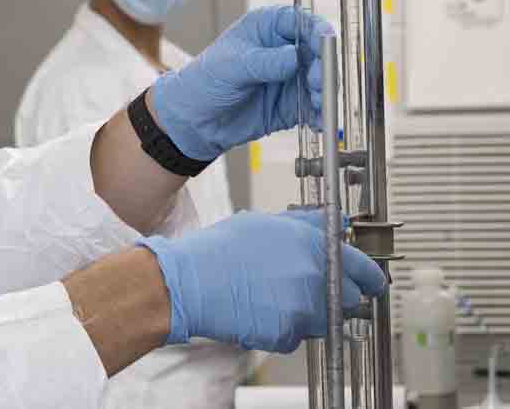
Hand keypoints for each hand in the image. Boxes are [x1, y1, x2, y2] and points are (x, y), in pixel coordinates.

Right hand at [137, 211, 387, 352]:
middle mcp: (316, 278)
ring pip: (325, 321)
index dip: (368, 278)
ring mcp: (305, 309)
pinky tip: (261, 311)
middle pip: (352, 300)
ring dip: (310, 314)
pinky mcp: (289, 334)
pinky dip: (285, 328)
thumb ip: (305, 223)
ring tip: (276, 299)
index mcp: (315, 247)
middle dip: (338, 298)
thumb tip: (331, 221)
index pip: (366, 270)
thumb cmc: (219, 251)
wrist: (189, 283)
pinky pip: (298, 336)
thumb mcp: (265, 223)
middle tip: (312, 292)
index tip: (367, 283)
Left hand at [150, 5, 333, 160]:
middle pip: (318, 53)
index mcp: (267, 27)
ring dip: (324, 93)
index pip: (301, 22)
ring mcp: (290, 77)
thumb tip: (296, 56)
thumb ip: (265, 61)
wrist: (193, 120)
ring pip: (320, 81)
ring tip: (317, 105)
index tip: (325, 44)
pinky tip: (317, 123)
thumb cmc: (204, 81)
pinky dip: (319, 115)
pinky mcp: (292, 103)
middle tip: (316, 82)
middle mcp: (284, 49)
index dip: (317, 32)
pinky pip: (314, 108)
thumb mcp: (231, 66)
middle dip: (323, 67)